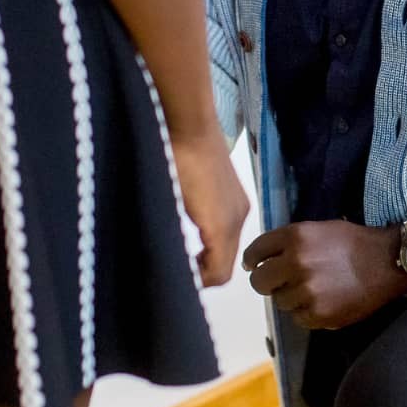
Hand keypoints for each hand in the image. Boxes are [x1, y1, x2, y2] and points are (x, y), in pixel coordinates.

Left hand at [170, 126, 249, 286]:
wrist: (190, 122)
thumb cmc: (171, 160)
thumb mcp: (166, 202)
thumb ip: (172, 238)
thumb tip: (170, 261)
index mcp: (221, 225)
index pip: (218, 274)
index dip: (198, 283)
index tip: (175, 280)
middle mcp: (238, 217)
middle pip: (227, 262)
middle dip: (205, 270)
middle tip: (177, 269)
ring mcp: (240, 204)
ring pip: (230, 245)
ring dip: (211, 254)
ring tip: (185, 252)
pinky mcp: (237, 193)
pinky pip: (231, 227)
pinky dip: (216, 238)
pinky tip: (195, 229)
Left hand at [241, 221, 406, 328]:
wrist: (388, 262)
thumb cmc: (353, 242)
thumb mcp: (318, 229)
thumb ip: (290, 243)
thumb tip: (261, 260)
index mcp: (295, 236)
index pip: (256, 252)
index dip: (253, 261)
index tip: (254, 266)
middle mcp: (296, 263)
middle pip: (259, 282)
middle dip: (267, 281)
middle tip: (280, 281)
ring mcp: (307, 291)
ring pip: (279, 301)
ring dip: (291, 296)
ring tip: (313, 288)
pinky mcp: (318, 314)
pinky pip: (298, 318)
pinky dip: (306, 312)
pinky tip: (323, 300)